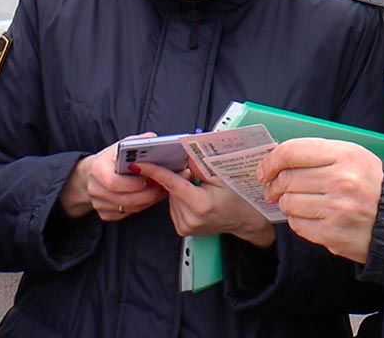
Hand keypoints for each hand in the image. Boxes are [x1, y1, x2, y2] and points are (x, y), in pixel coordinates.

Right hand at [58, 133, 168, 220]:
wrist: (96, 172)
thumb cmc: (112, 158)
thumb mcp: (121, 145)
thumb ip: (136, 142)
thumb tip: (152, 139)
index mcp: (97, 169)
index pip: (113, 183)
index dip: (134, 184)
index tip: (150, 178)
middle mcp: (94, 188)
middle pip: (123, 199)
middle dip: (146, 194)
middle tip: (163, 187)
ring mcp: (98, 203)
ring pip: (128, 208)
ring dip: (147, 201)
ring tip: (161, 191)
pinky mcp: (104, 214)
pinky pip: (126, 214)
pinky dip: (141, 207)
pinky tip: (150, 197)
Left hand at [136, 163, 275, 246]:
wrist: (245, 221)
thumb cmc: (237, 198)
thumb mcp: (221, 177)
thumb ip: (199, 165)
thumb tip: (181, 153)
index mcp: (200, 203)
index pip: (171, 183)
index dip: (154, 171)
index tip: (138, 164)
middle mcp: (190, 218)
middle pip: (171, 190)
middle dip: (178, 179)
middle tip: (195, 178)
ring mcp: (185, 227)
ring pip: (171, 198)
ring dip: (179, 190)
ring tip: (199, 191)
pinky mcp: (183, 230)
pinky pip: (174, 208)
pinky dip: (180, 200)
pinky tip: (195, 200)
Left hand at [257, 138, 383, 263]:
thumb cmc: (371, 184)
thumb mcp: (352, 156)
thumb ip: (318, 154)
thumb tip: (277, 158)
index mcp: (345, 155)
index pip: (292, 152)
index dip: (271, 161)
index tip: (265, 169)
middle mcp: (341, 181)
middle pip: (287, 179)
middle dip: (274, 185)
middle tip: (273, 189)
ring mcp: (337, 210)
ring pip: (289, 203)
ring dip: (286, 204)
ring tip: (296, 203)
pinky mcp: (334, 235)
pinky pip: (298, 226)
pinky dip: (297, 221)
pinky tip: (308, 217)